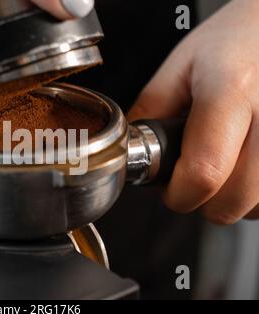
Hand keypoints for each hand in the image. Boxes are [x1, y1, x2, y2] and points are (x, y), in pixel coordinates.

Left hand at [129, 0, 258, 223]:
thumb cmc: (233, 41)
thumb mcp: (180, 65)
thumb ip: (151, 110)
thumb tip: (131, 152)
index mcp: (231, 91)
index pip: (203, 172)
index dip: (177, 194)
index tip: (168, 188)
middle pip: (230, 203)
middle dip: (200, 199)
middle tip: (192, 172)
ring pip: (254, 208)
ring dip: (229, 197)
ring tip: (224, 158)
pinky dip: (253, 193)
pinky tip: (245, 163)